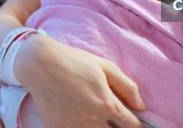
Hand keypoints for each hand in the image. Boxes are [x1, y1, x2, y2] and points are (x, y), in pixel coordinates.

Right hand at [16, 35, 145, 127]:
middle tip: (111, 117)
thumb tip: (141, 106)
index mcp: (106, 104)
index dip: (135, 124)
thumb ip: (127, 87)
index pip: (130, 125)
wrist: (40, 63)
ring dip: (98, 127)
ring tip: (95, 115)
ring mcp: (73, 127)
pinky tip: (78, 116)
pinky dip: (79, 126)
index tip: (132, 121)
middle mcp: (91, 120)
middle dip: (116, 127)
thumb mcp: (105, 67)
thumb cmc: (75, 61)